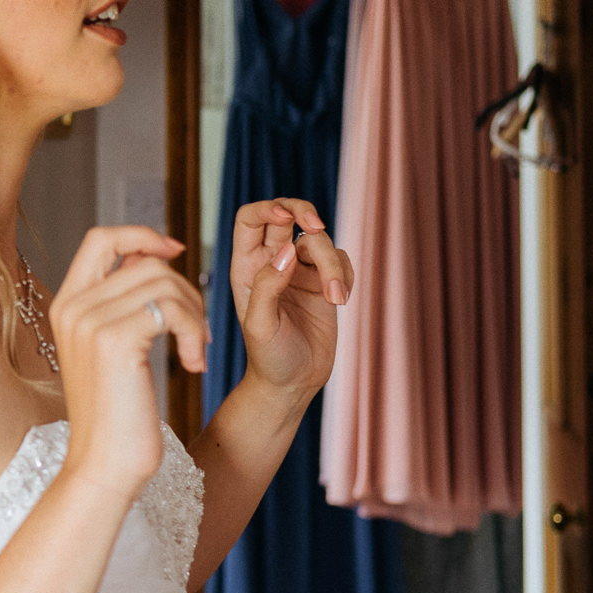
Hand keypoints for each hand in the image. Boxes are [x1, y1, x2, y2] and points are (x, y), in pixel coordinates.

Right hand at [48, 226, 207, 495]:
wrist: (105, 466)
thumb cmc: (117, 417)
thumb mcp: (113, 352)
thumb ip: (123, 304)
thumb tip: (156, 256)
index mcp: (66, 305)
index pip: (101, 237)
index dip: (142, 234)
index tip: (175, 252)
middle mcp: (72, 307)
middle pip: (145, 262)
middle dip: (186, 290)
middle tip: (197, 333)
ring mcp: (89, 322)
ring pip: (164, 283)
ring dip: (195, 315)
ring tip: (197, 352)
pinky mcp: (115, 340)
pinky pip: (172, 309)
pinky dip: (195, 333)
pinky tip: (194, 364)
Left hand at [227, 198, 353, 400]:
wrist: (293, 383)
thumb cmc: (268, 356)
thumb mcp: (260, 324)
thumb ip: (268, 285)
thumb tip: (288, 251)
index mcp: (246, 266)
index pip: (251, 219)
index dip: (267, 208)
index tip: (286, 219)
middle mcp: (272, 262)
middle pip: (288, 215)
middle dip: (304, 213)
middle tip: (316, 227)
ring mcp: (300, 271)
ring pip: (320, 242)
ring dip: (332, 265)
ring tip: (336, 299)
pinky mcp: (324, 283)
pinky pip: (341, 260)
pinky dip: (346, 274)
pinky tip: (341, 300)